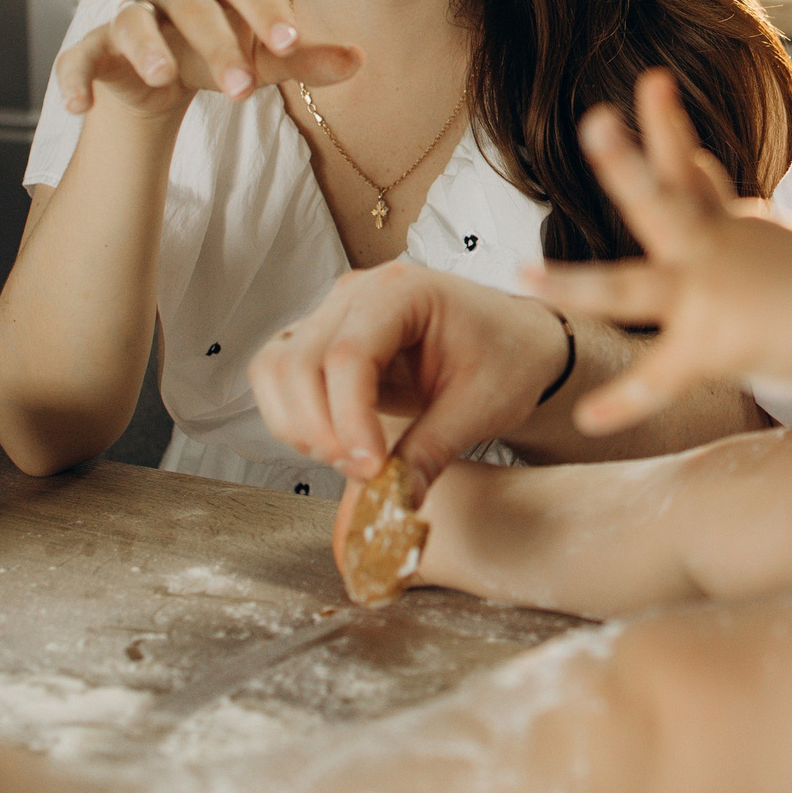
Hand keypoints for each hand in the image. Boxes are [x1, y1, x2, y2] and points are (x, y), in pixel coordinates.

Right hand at [53, 0, 360, 120]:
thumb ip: (305, 58)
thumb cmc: (219, 52)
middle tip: (244, 88)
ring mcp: (128, 17)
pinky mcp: (95, 49)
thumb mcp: (264, 57)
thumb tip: (361, 60)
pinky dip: (76, 77)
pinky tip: (80, 107)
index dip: (265, 10)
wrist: (160, 76)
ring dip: (146, 49)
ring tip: (163, 78)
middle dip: (217, 43)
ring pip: (133, 22)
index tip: (292, 43)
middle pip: (191, 4)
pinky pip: (80, 57)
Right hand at [250, 264, 569, 485]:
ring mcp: (334, 315)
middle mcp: (357, 294)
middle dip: (321, 431)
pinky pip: (280, 376)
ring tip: (353, 459)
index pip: (348, 354)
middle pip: (298, 362)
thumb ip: (432, 451)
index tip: (370, 468)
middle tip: (366, 472)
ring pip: (276, 369)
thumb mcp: (481, 406)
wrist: (515, 341)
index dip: (348, 419)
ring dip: (300, 427)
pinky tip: (338, 443)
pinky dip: (294, 418)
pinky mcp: (323, 341)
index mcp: (403, 291)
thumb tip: (395, 501)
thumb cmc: (506, 354)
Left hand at [533, 69, 791, 434]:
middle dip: (625, 163)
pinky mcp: (711, 347)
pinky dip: (623, 401)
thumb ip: (721, 201)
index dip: (666, 125)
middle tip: (596, 122)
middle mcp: (709, 251)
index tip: (650, 82)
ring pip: (631, 288)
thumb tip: (699, 163)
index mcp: (720, 225)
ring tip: (526, 275)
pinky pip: (659, 381)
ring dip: (577, 283)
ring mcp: (706, 298)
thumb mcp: (766, 229)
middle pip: (661, 200)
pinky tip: (590, 418)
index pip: (686, 167)